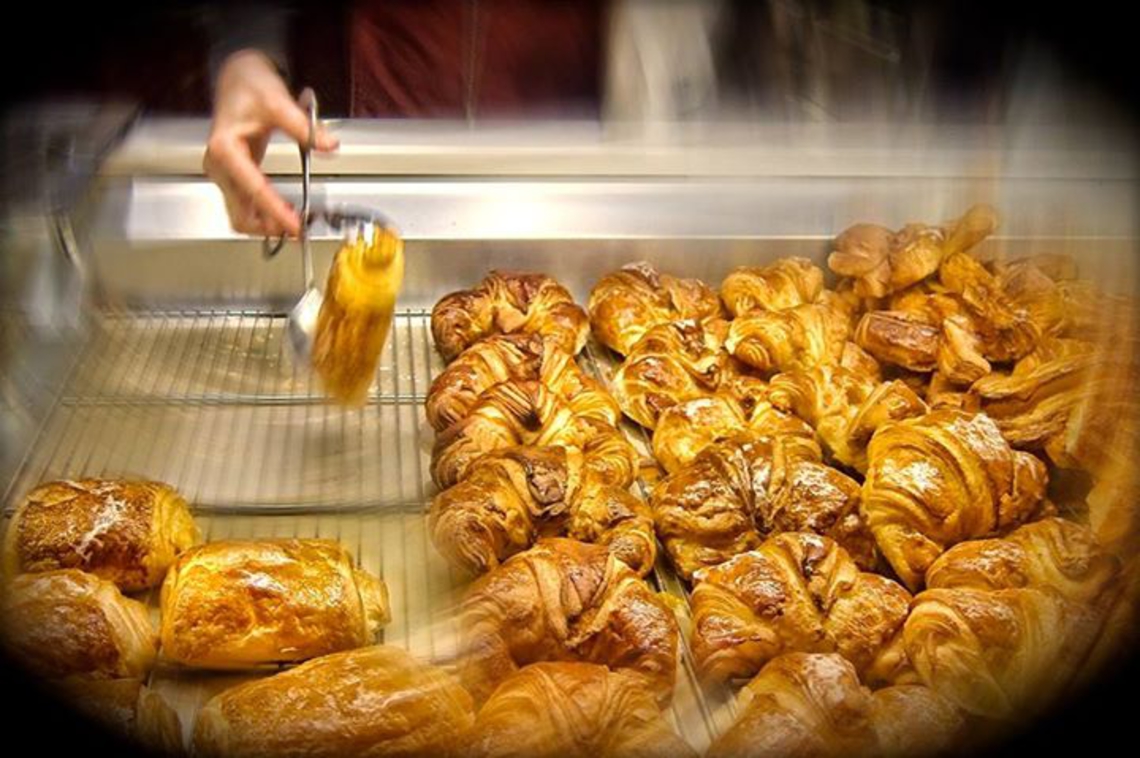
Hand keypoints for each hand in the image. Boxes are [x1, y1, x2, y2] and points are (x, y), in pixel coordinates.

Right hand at [203, 50, 338, 236]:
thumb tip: (327, 144)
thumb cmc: (250, 86)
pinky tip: (284, 215)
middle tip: (299, 231)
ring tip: (295, 225)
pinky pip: (245, 204)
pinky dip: (263, 214)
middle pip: (240, 212)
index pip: (253, 188)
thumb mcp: (277, 101)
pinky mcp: (232, 177)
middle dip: (268, 225)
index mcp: (224, 148)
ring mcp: (224, 173)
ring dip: (265, 224)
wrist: (237, 78)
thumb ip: (303, 126)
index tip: (295, 226)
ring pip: (240, 214)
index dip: (275, 211)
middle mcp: (219, 165)